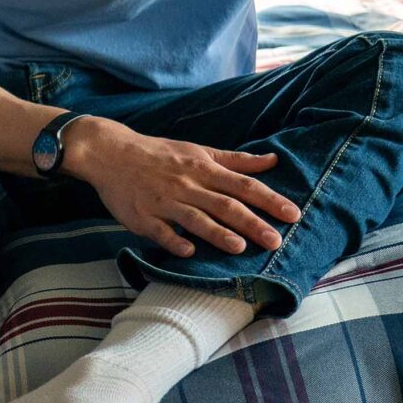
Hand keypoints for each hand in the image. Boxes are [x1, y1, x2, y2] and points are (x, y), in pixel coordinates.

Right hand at [63, 118, 300, 258]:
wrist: (109, 153)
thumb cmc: (158, 154)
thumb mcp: (198, 150)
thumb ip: (235, 160)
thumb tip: (273, 161)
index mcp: (203, 168)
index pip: (243, 185)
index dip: (269, 200)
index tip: (293, 214)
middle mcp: (187, 185)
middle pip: (224, 205)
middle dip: (252, 223)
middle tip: (276, 241)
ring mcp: (164, 202)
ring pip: (195, 218)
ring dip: (217, 233)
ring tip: (240, 247)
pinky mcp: (142, 217)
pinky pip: (160, 231)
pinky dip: (174, 241)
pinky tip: (189, 252)